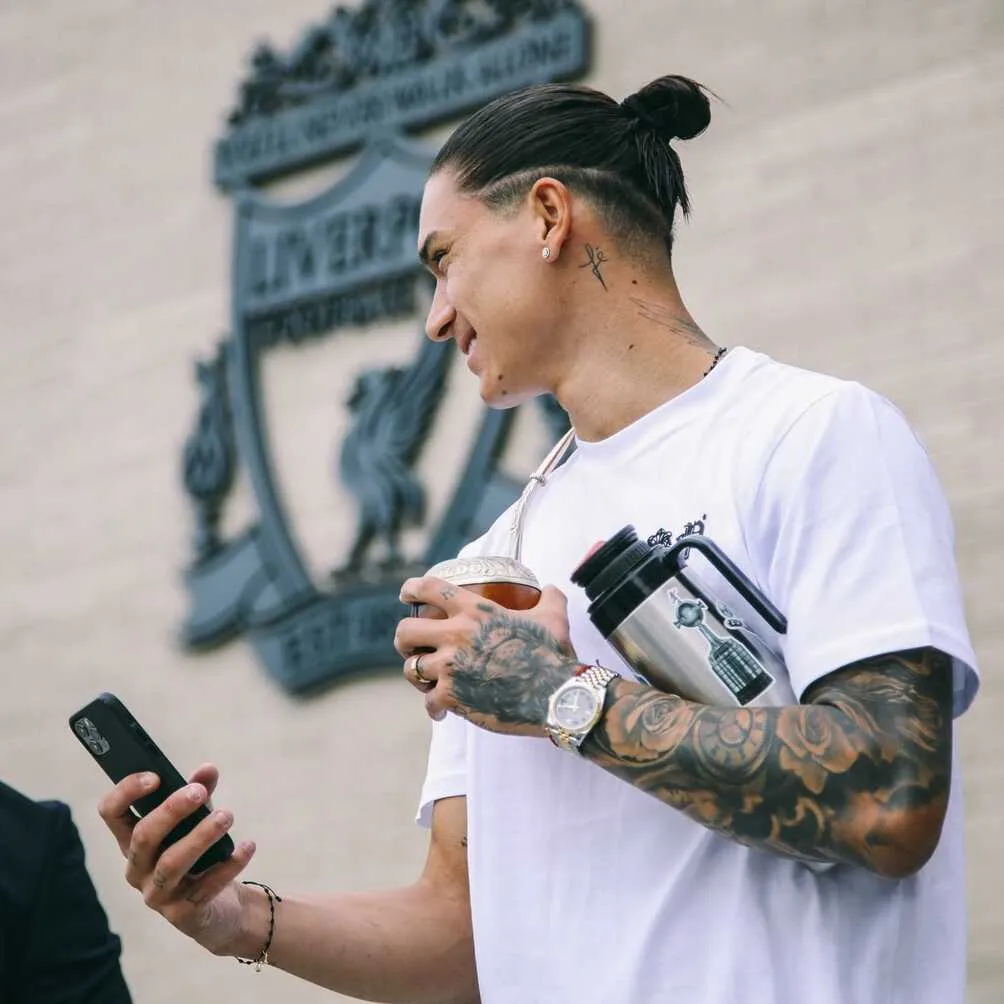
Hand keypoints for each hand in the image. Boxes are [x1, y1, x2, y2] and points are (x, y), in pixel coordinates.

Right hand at [98, 764, 256, 955]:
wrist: (219, 909)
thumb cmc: (201, 855)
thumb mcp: (199, 819)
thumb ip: (201, 792)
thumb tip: (207, 769)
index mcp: (133, 840)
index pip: (112, 813)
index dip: (126, 792)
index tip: (155, 776)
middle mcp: (138, 868)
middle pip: (143, 836)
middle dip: (171, 811)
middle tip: (199, 792)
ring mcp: (156, 894)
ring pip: (171, 863)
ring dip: (201, 836)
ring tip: (227, 816)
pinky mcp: (182, 914)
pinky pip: (205, 887)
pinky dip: (228, 864)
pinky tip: (247, 846)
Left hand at [395, 576, 579, 735]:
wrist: (554, 696)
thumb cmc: (552, 655)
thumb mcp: (553, 618)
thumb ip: (549, 598)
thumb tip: (549, 589)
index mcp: (474, 610)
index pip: (429, 589)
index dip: (411, 589)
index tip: (407, 595)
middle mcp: (456, 635)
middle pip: (405, 631)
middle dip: (405, 640)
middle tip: (414, 647)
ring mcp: (450, 667)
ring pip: (410, 668)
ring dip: (418, 675)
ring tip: (428, 680)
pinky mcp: (452, 696)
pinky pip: (428, 702)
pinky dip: (434, 707)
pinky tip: (442, 710)